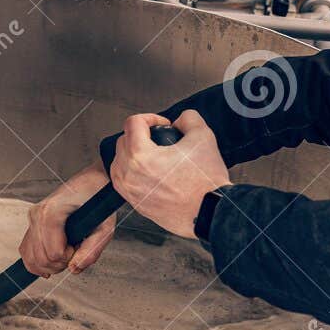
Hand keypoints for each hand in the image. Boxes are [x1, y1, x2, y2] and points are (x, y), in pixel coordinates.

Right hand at [19, 161, 116, 276]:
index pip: (53, 253)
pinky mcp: (32, 222)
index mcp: (52, 212)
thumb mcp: (104, 227)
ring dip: (50, 265)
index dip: (69, 258)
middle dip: (59, 264)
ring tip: (66, 253)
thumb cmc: (100, 200)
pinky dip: (37, 261)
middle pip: (40, 258)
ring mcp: (32, 217)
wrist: (94, 181)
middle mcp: (37, 214)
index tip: (80, 246)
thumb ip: (91, 251)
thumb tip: (74, 269)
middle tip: (75, 252)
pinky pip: (26, 250)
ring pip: (30, 258)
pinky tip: (52, 260)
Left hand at [110, 110, 228, 238]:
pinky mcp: (136, 204)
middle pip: (123, 141)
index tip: (162, 124)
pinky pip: (124, 182)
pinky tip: (151, 172)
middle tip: (159, 138)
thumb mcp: (203, 137)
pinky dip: (133, 173)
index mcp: (141, 156)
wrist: (210, 212)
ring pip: (119, 162)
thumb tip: (179, 121)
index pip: (133, 123)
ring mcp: (130, 191)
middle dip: (140, 135)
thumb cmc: (205, 183)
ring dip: (132, 154)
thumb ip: (188, 119)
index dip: (150, 117)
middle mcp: (130, 174)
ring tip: (153, 155)